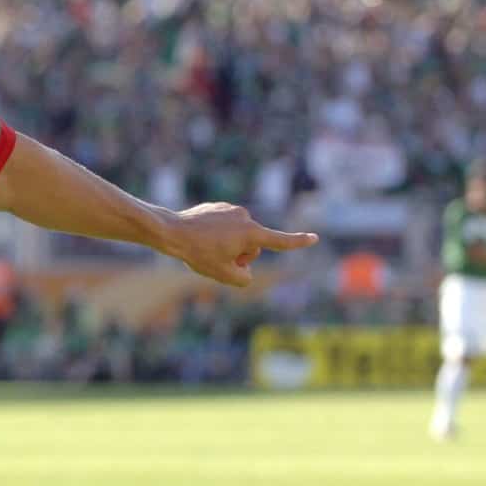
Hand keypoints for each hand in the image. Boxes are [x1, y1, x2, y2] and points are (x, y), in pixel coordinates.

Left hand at [164, 202, 317, 286]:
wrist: (171, 231)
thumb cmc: (198, 253)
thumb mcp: (224, 274)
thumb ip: (244, 278)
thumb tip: (246, 270)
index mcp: (251, 233)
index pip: (280, 241)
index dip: (298, 242)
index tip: (314, 238)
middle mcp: (245, 217)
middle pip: (252, 246)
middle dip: (240, 255)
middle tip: (218, 259)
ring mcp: (231, 210)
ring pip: (237, 236)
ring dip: (227, 245)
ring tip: (205, 247)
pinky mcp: (218, 207)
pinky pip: (224, 226)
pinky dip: (217, 234)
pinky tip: (200, 236)